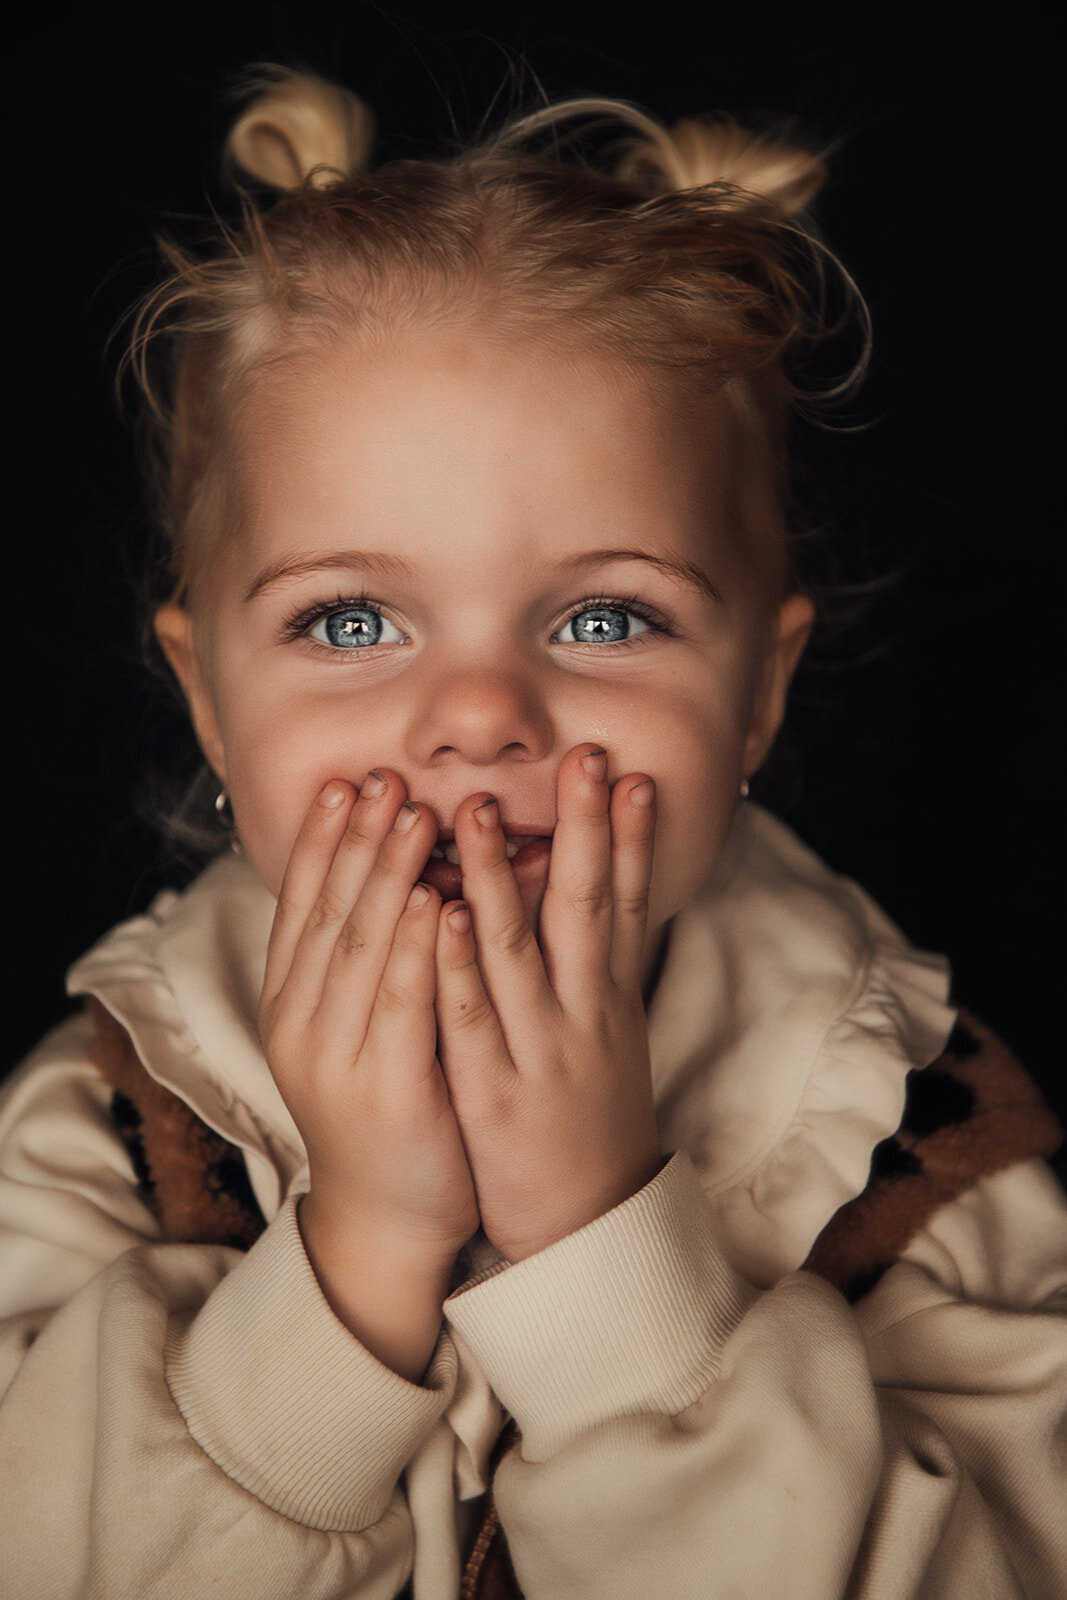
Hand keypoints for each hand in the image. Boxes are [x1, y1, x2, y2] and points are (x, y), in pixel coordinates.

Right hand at [258, 773, 479, 1372]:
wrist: (388, 1216)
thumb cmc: (387, 1106)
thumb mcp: (359, 1026)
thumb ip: (366, 957)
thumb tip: (393, 875)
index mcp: (294, 1005)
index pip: (303, 907)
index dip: (323, 842)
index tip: (345, 783)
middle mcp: (304, 1025)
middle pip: (330, 913)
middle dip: (358, 840)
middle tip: (383, 777)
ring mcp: (339, 1059)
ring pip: (360, 949)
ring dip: (386, 875)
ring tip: (412, 814)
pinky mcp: (387, 1091)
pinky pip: (401, 1007)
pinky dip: (415, 950)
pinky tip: (436, 902)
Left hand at [433, 744, 663, 1262]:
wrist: (589, 1225)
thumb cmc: (590, 1119)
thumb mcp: (608, 1037)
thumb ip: (596, 968)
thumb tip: (594, 894)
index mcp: (611, 1000)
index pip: (628, 903)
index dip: (630, 838)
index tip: (631, 774)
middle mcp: (586, 1016)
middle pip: (590, 909)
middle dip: (586, 831)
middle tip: (587, 760)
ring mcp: (542, 1053)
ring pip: (520, 952)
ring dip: (498, 877)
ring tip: (476, 811)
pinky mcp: (497, 1094)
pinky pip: (472, 1019)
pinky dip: (459, 963)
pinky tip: (442, 913)